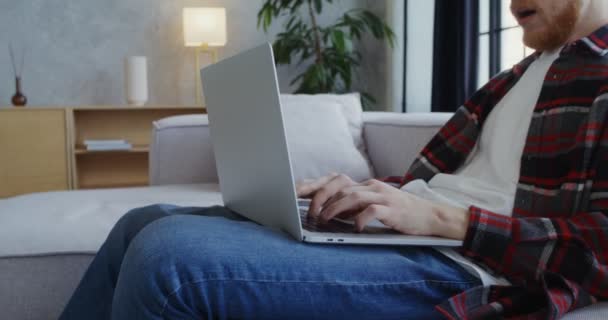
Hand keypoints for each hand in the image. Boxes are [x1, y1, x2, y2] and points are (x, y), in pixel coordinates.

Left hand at [297, 174, 469, 239]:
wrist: (430, 216)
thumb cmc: (398, 214)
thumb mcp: (372, 207)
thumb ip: (352, 206)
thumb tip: (326, 211)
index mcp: (364, 185)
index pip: (334, 180)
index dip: (314, 186)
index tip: (295, 194)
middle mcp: (371, 186)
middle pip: (339, 184)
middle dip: (321, 196)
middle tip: (311, 212)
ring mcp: (382, 195)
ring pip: (352, 195)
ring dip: (335, 208)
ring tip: (324, 219)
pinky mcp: (393, 208)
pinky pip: (373, 210)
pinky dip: (360, 218)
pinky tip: (354, 228)